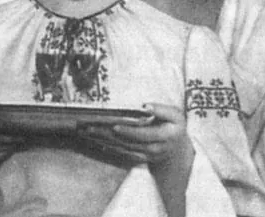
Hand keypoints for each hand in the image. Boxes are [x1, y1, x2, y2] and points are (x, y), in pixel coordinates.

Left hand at [77, 103, 193, 170]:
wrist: (177, 150)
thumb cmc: (175, 127)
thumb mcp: (176, 116)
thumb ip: (162, 110)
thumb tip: (145, 106)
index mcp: (164, 137)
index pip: (143, 135)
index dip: (129, 131)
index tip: (115, 126)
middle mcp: (153, 149)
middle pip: (127, 142)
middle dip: (107, 135)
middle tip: (90, 128)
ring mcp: (144, 156)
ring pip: (121, 148)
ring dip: (103, 141)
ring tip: (87, 132)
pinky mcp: (137, 158)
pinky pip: (120, 153)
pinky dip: (107, 146)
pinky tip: (95, 140)